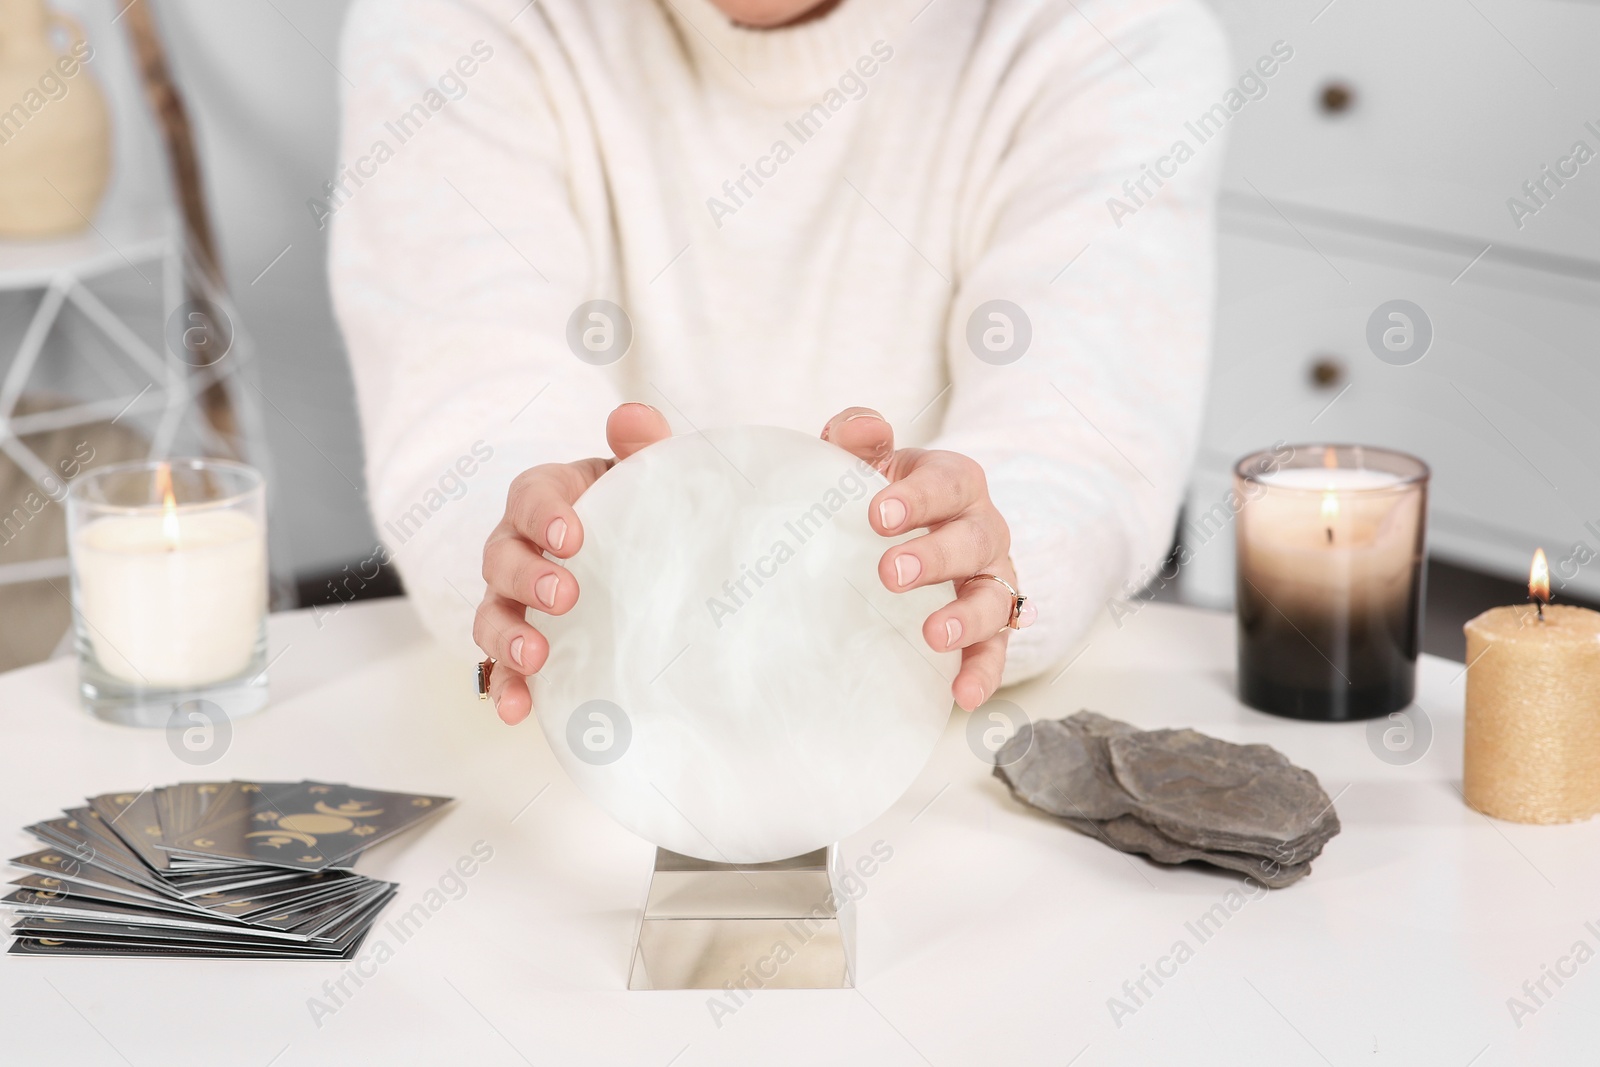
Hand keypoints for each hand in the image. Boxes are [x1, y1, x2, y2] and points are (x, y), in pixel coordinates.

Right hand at [474, 402, 670, 723]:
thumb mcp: (645, 473)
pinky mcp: (523, 643)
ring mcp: (514, 598)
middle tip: (564, 596)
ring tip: (535, 658)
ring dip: (506, 637)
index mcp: (549, 496)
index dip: (544, 514)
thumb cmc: (640, 505)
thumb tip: (633, 417)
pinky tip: (516, 710)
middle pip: (500, 557)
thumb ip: (642, 444)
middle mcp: (519, 545)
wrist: (649, 553)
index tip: (571, 535)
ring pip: (490, 614)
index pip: (531, 495)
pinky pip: (502, 666)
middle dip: (525, 577)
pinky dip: (504, 687)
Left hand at [822, 407, 1032, 711]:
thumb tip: (861, 429)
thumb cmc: (883, 493)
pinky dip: (984, 672)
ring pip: (995, 596)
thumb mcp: (868, 459)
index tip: (877, 515)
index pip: (947, 482)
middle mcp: (982, 528)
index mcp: (956, 482)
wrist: (906, 535)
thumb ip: (856, 434)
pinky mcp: (991, 625)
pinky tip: (963, 696)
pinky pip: (996, 649)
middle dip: (935, 556)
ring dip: (967, 616)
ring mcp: (992, 578)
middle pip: (974, 538)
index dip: (916, 498)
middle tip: (890, 573)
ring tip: (933, 634)